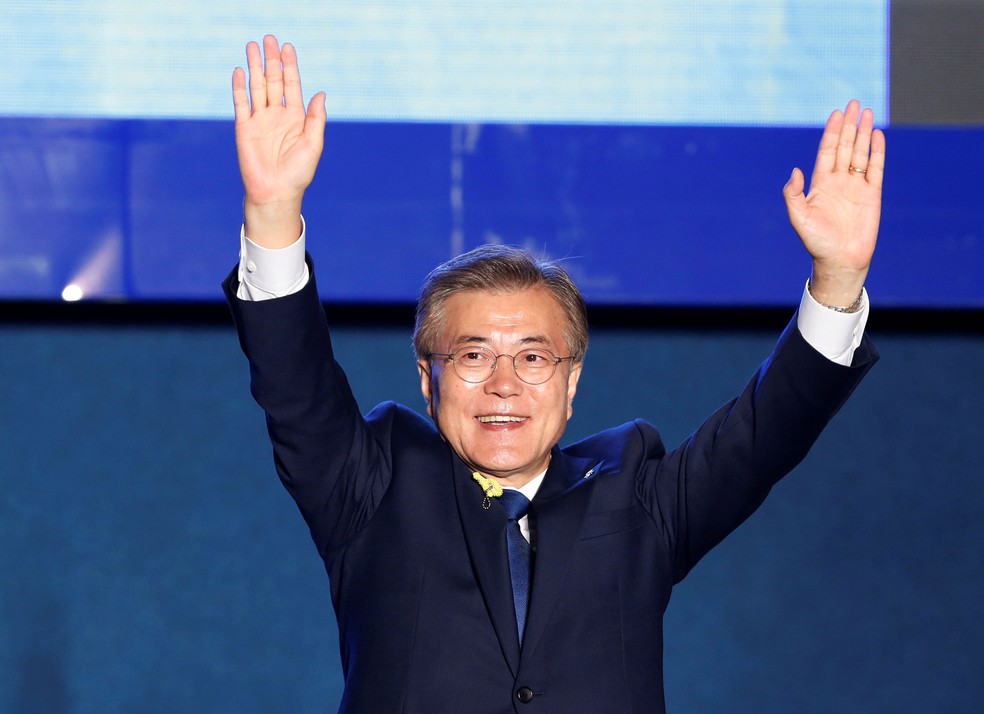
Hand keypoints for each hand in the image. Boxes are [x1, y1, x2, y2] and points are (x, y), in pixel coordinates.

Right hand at [232, 35, 326, 247]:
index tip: (287, 47)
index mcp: (296, 118)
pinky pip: (241, 103)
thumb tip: (321, 92)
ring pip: (257, 87)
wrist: (276, 192)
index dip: (290, 66)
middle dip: (272, 60)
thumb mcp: (313, 144)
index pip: (292, 85)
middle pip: (273, 81)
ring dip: (255, 67)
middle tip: (269, 38)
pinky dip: (240, 87)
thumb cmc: (298, 173)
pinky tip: (241, 70)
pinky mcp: (244, 128)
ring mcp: (260, 120)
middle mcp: (277, 115)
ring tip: (252, 46)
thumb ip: (316, 119)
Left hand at [783, 100, 885, 305]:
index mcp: (820, 185)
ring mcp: (856, 187)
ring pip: (860, 154)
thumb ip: (793, 194)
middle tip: (854, 103)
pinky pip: (875, 169)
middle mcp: (838, 182)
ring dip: (864, 133)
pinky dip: (877, 152)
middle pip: (845, 147)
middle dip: (849, 126)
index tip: (837, 113)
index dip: (831, 132)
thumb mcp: (798, 217)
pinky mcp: (872, 195)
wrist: (839, 260)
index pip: (827, 152)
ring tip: (867, 113)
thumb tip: (795, 170)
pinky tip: (877, 136)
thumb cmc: (816, 242)